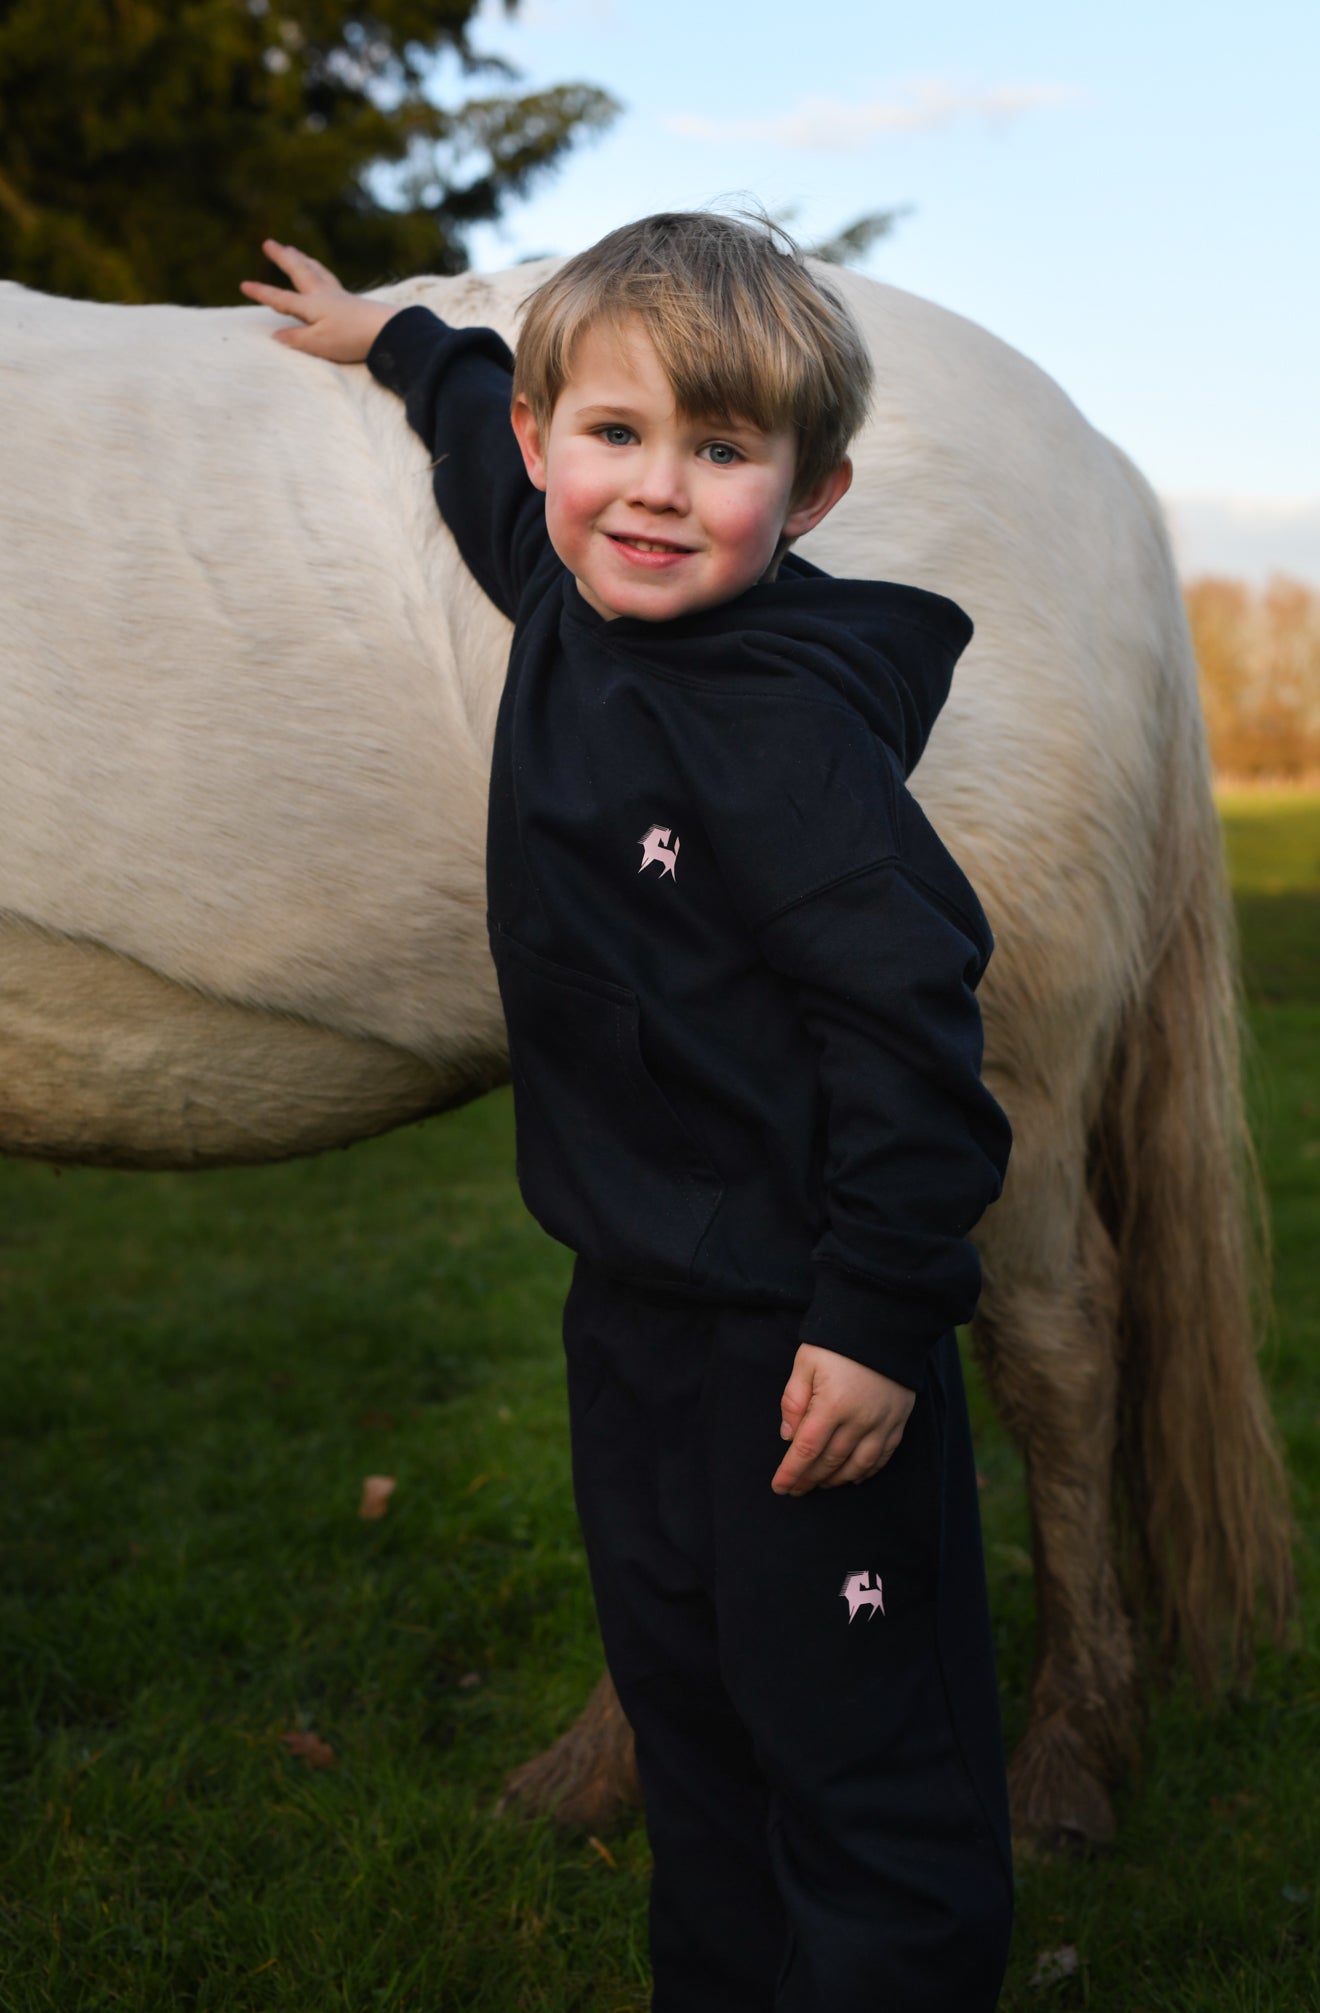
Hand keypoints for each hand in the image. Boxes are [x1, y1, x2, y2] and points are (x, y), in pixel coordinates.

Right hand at [238, 239, 395, 360]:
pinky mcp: (353, 301)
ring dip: (303, 259)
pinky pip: (331, 280)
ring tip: (294, 250)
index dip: (262, 293)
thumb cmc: (352, 339)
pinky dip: (322, 271)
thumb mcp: (319, 344)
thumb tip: (275, 334)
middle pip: (300, 271)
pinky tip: (324, 276)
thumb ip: (295, 339)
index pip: (281, 299)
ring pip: (317, 271)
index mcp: (311, 306)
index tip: (244, 284)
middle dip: (283, 258)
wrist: (388, 330)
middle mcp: (324, 295)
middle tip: (269, 243)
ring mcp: (339, 296)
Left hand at [771, 1344, 914, 1495]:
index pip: (807, 1450)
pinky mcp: (898, 1420)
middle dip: (809, 1479)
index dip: (791, 1472)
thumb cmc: (838, 1341)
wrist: (884, 1323)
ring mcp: (882, 1423)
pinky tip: (853, 1476)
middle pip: (830, 1461)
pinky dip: (866, 1471)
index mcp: (832, 1405)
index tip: (780, 1487)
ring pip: (858, 1465)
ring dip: (836, 1479)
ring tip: (821, 1484)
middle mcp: (859, 1420)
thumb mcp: (805, 1362)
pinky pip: (883, 1456)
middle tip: (796, 1489)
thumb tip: (788, 1436)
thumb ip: (794, 1400)